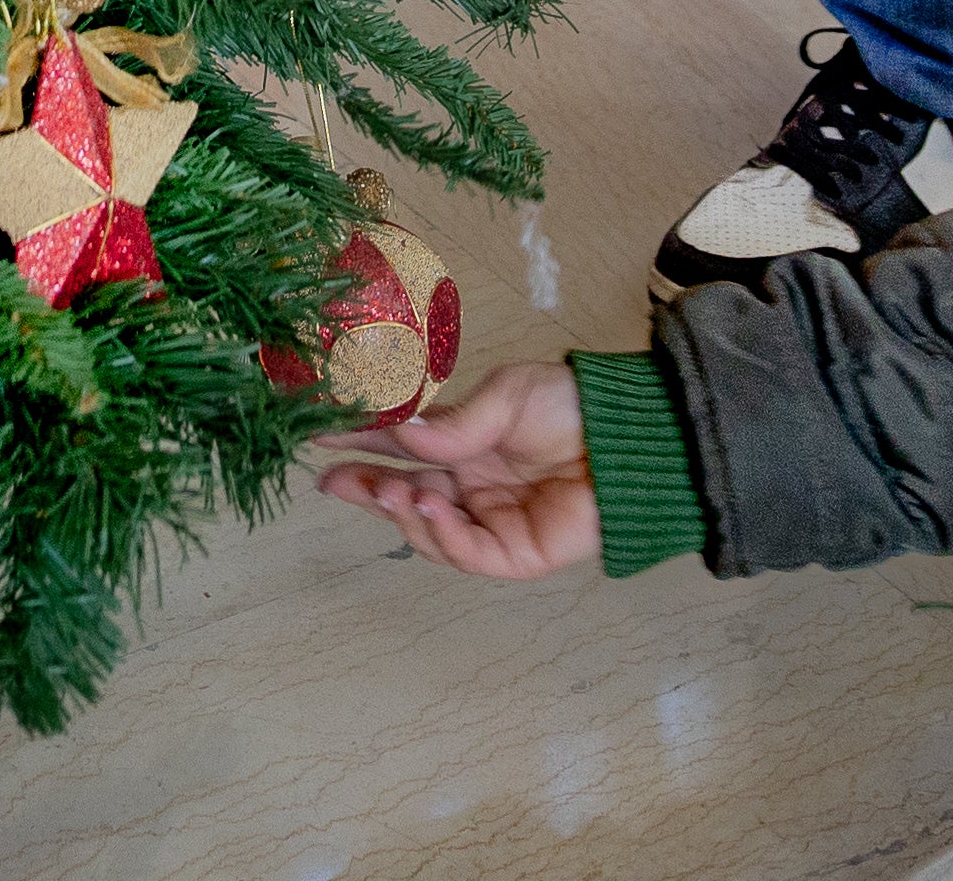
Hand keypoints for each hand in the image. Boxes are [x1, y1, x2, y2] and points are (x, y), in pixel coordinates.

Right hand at [313, 362, 598, 579]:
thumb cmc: (574, 407)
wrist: (631, 438)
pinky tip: (430, 506)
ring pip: (432, 532)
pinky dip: (443, 535)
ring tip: (393, 491)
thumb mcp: (507, 397)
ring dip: (405, 514)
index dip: (364, 444)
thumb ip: (456, 423)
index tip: (321, 433)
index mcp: (470, 447)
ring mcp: (495, 523)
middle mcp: (476, 488)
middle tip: (332, 481)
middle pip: (410, 497)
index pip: (406, 449)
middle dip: (369, 491)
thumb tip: (403, 432)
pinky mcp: (519, 554)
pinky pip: (470, 554)